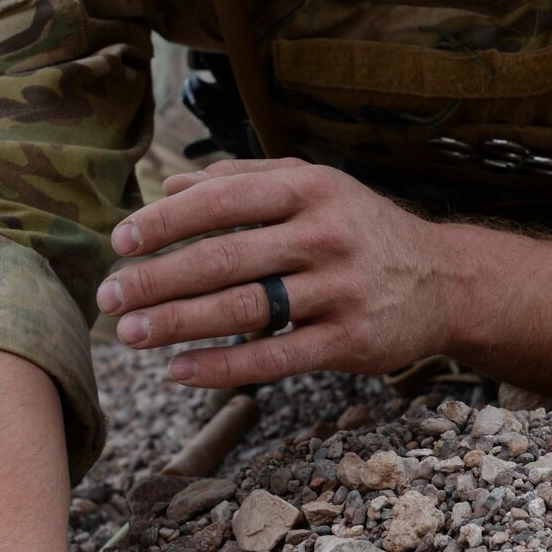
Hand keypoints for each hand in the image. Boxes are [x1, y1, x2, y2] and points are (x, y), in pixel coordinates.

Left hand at [95, 158, 457, 388]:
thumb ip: (242, 181)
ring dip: (177, 324)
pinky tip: (179, 371)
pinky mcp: (350, 341)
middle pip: (224, 259)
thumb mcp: (314, 186)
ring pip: (244, 310)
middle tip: (108, 295)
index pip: (223, 202)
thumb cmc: (360, 228)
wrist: (443, 280)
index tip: (120, 241)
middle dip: (157, 280)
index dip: (166, 222)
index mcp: (310, 190)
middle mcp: (325, 235)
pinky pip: (275, 358)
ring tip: (130, 334)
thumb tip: (167, 189)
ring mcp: (339, 291)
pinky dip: (222, 367)